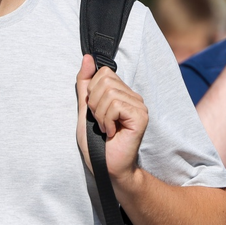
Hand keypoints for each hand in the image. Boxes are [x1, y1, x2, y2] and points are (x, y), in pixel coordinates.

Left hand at [76, 54, 147, 183]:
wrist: (106, 167)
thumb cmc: (96, 142)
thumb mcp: (85, 108)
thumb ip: (86, 83)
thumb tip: (88, 57)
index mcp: (122, 93)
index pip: (103, 72)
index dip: (92, 93)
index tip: (95, 113)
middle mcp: (134, 97)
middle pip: (105, 80)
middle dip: (94, 103)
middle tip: (100, 122)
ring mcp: (139, 106)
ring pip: (109, 93)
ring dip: (100, 115)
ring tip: (106, 129)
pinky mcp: (140, 116)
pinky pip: (115, 105)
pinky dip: (107, 121)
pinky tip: (112, 132)